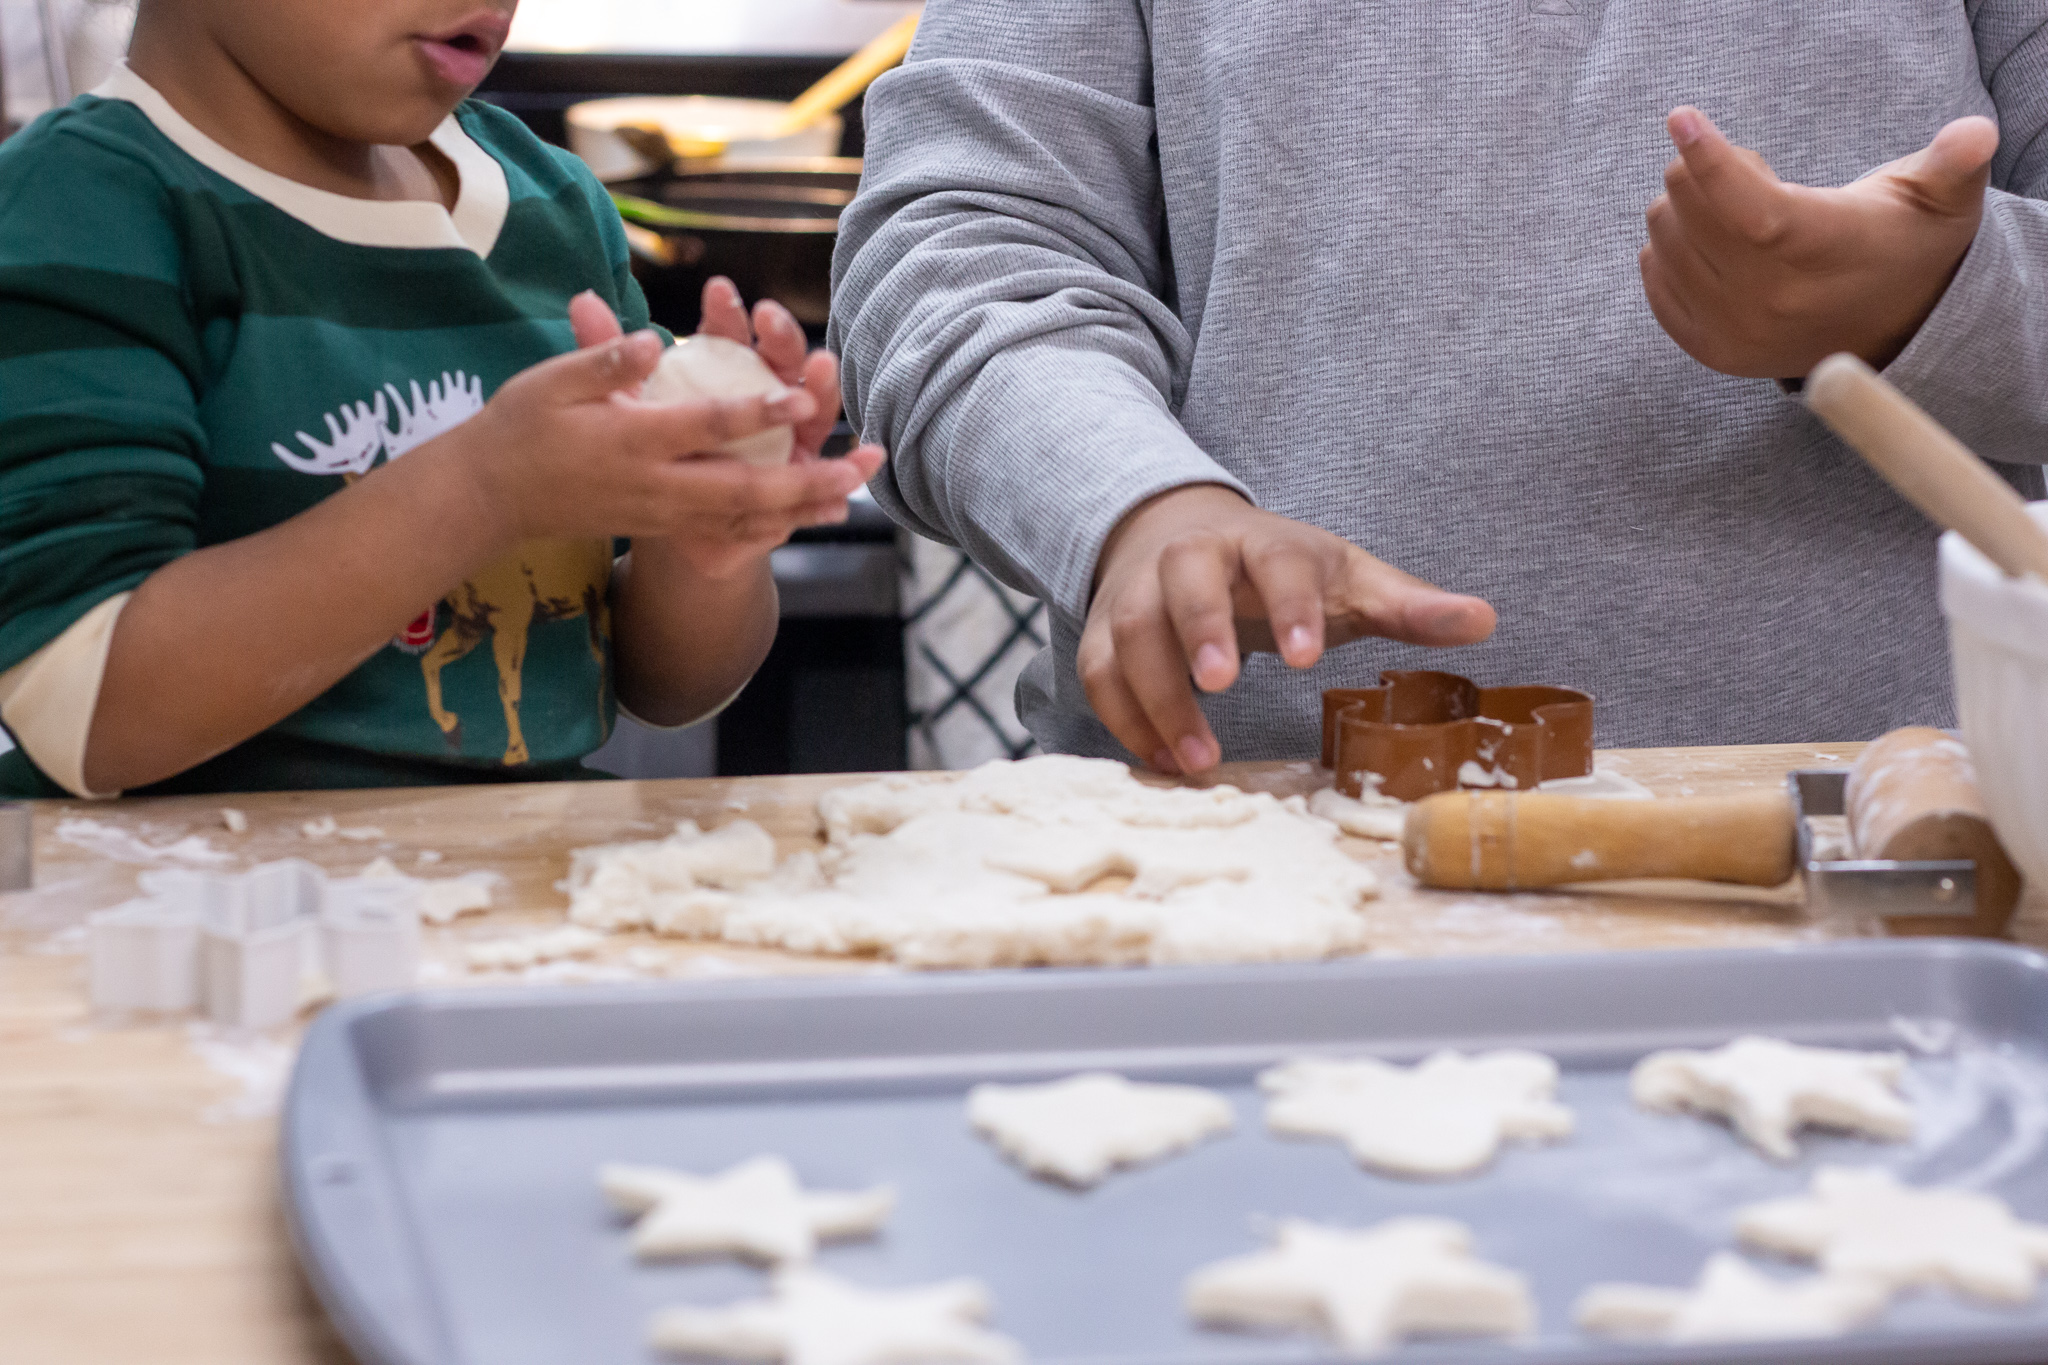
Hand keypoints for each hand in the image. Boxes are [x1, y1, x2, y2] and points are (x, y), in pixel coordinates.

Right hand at [453, 290, 882, 576]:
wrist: (493, 497)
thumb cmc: (522, 426)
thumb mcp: (551, 381)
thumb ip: (602, 359)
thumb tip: (648, 340)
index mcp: (632, 441)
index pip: (704, 425)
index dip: (754, 413)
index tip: (797, 398)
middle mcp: (657, 484)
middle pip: (744, 488)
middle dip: (806, 480)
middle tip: (858, 466)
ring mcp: (664, 513)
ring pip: (746, 517)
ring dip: (803, 507)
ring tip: (854, 493)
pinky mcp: (666, 527)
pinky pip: (732, 531)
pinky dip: (778, 524)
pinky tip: (815, 515)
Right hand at [1079, 485, 1496, 773]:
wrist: (1177, 533)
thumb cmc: (1278, 571)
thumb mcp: (1346, 577)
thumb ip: (1406, 605)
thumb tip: (1484, 619)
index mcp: (1261, 542)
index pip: (1274, 562)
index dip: (1289, 605)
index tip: (1307, 656)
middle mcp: (1190, 558)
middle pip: (1184, 581)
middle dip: (1199, 630)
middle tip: (1222, 685)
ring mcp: (1139, 592)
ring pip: (1130, 633)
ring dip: (1157, 695)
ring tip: (1194, 759)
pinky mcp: (1104, 630)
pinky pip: (1099, 673)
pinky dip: (1123, 719)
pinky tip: (1162, 762)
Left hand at [1640, 106, 1998, 377]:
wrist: (1889, 330)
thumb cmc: (1906, 244)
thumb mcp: (1942, 200)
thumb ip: (1954, 163)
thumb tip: (1974, 134)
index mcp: (1822, 250)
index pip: (1746, 205)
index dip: (1709, 159)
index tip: (1681, 119)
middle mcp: (1771, 299)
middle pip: (1689, 213)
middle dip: (1700, 170)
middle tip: (1751, 172)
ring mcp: (1734, 330)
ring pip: (1664, 240)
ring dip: (1685, 208)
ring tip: (1739, 212)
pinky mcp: (1709, 349)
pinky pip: (1655, 278)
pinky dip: (1670, 248)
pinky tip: (1711, 243)